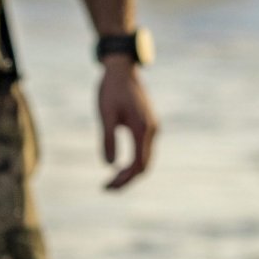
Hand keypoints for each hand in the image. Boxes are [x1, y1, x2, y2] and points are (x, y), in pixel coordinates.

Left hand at [97, 56, 157, 190]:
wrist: (122, 70)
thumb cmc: (111, 90)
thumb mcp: (105, 115)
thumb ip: (108, 139)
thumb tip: (109, 165)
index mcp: (142, 129)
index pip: (137, 164)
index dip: (123, 179)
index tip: (106, 187)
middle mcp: (152, 130)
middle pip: (144, 165)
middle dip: (127, 179)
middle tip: (106, 188)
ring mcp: (152, 128)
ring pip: (146, 158)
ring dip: (131, 172)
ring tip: (111, 180)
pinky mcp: (149, 125)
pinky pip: (145, 150)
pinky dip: (134, 162)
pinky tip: (120, 166)